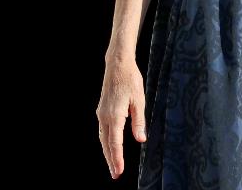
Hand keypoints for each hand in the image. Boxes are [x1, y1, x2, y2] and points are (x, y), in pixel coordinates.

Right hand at [96, 57, 146, 179]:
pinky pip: (102, 130)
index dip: (117, 158)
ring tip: (113, 165)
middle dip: (111, 160)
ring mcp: (101, 114)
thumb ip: (139, 121)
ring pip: (102, 138)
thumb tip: (141, 139)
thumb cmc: (130, 81)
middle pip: (106, 144)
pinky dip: (106, 142)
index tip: (119, 171)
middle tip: (116, 175)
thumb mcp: (139, 101)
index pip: (115, 143)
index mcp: (114, 116)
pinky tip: (110, 146)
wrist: (117, 66)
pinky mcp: (101, 111)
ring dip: (107, 152)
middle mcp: (104, 117)